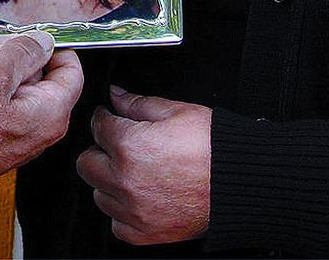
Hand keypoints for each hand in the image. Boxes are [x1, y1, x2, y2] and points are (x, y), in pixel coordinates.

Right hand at [0, 31, 83, 208]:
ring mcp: (8, 131)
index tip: (33, 30)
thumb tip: (42, 41)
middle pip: (36, 75)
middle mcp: (34, 126)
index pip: (71, 71)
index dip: (54, 45)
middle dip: (12, 51)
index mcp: (49, 114)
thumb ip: (22, 52)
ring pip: (6, 84)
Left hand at [75, 86, 211, 244]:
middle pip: (87, 163)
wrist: (241, 182)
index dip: (104, 119)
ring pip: (99, 194)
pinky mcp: (146, 233)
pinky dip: (123, 212)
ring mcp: (134, 210)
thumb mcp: (175, 111)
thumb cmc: (214, 147)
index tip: (109, 119)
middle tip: (117, 146)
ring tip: (132, 171)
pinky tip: (138, 197)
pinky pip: (117, 224)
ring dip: (109, 182)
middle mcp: (125, 180)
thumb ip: (137, 103)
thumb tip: (116, 95)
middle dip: (100, 151)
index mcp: (129, 146)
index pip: (97, 127)